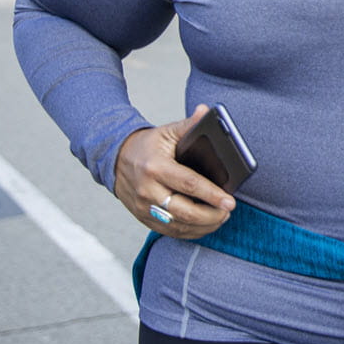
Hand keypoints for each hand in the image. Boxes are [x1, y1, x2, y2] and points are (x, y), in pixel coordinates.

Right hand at [113, 104, 235, 238]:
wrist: (114, 159)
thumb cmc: (147, 146)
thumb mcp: (167, 132)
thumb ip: (189, 125)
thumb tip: (207, 111)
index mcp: (156, 168)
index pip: (189, 184)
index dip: (212, 195)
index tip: (230, 201)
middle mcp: (147, 190)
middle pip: (184, 211)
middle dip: (210, 215)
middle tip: (228, 211)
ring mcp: (143, 207)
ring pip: (177, 225)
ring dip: (203, 226)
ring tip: (221, 218)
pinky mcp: (142, 217)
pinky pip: (169, 231)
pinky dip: (190, 232)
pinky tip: (205, 226)